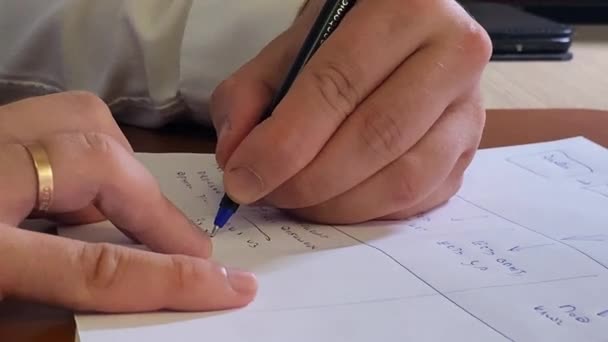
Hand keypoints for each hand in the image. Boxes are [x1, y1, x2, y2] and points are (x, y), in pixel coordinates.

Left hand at [0, 92, 255, 312]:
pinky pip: (50, 114)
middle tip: (185, 246)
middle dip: (155, 205)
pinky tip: (76, 189)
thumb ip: (49, 301)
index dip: (171, 278)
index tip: (230, 286)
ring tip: (129, 210)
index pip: (95, 267)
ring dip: (123, 162)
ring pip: (77, 115)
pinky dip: (85, 146)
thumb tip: (140, 286)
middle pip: (98, 160)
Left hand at [210, 0, 491, 223]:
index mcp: (407, 9)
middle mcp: (454, 55)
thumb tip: (236, 159)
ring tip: (297, 200)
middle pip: (375, 138)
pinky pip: (417, 200)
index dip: (285, 143)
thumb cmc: (345, 41)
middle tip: (267, 194)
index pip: (337, 87)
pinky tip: (337, 199)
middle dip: (308, 181)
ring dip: (337, 205)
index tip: (243, 178)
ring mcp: (470, 110)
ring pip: (403, 179)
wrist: (405, 40)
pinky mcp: (469, 154)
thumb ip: (251, 95)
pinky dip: (367, 212)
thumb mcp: (291, 48)